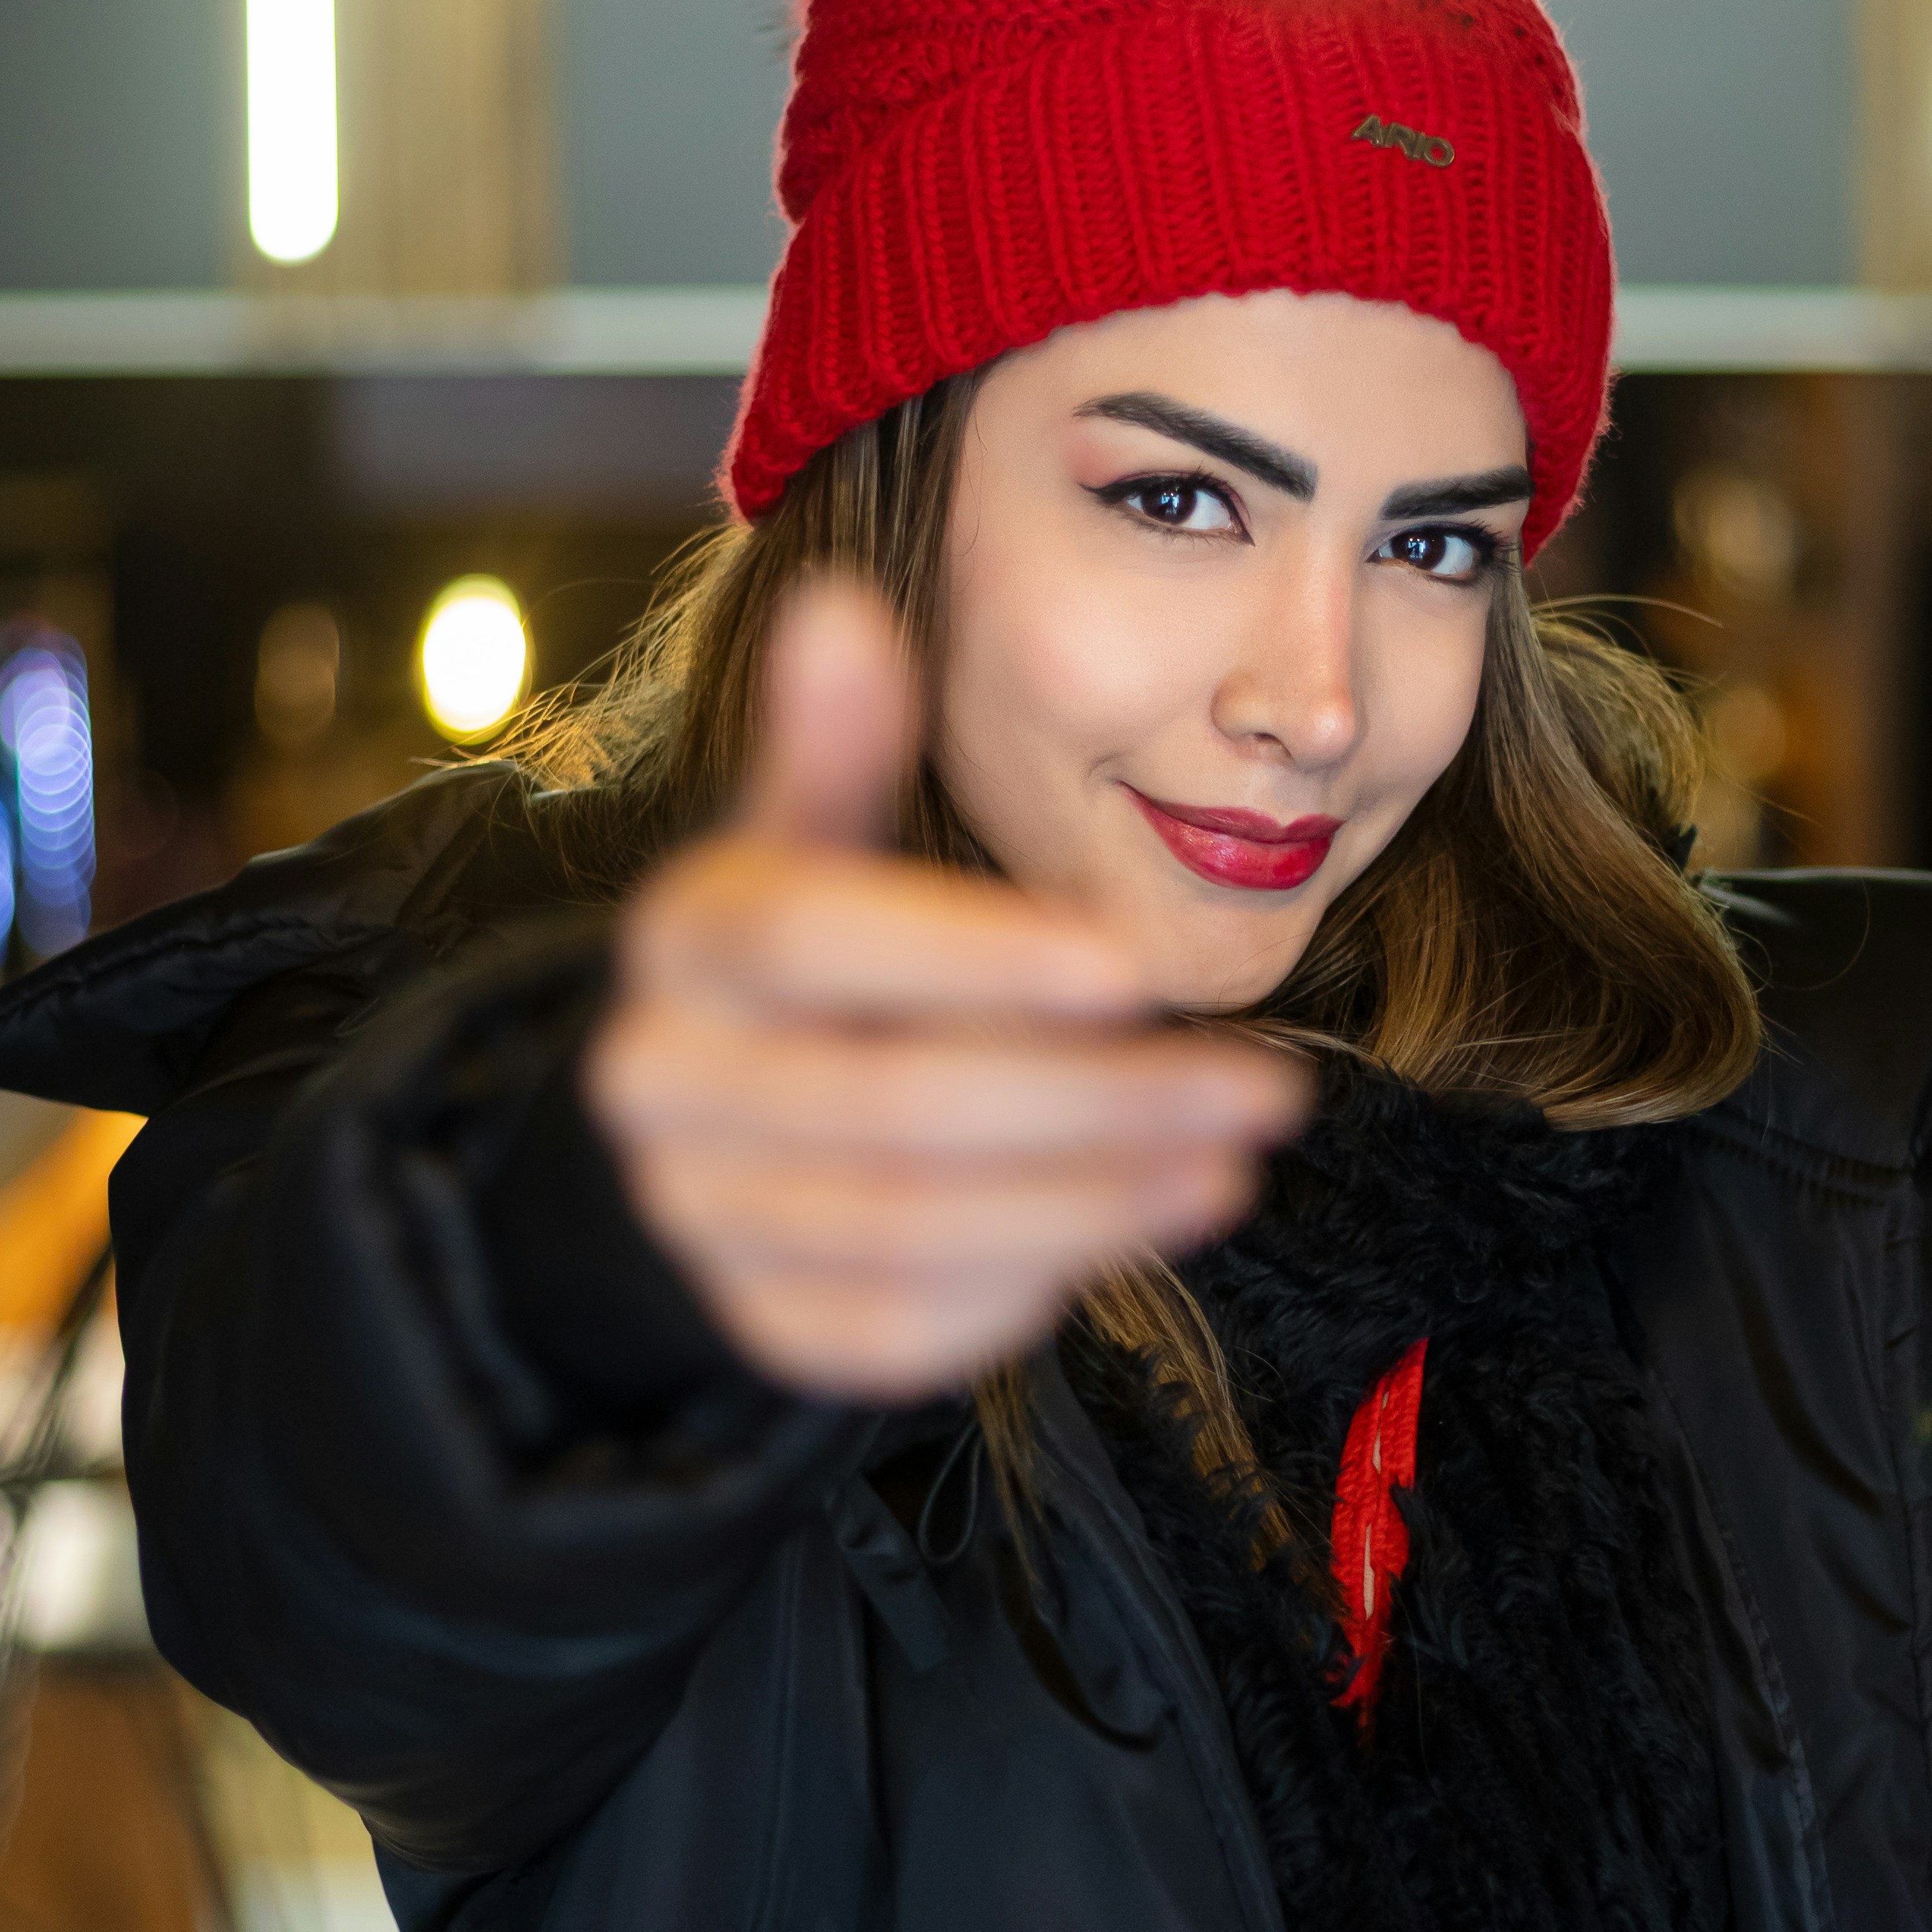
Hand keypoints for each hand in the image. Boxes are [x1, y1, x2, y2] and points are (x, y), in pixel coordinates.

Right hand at [585, 579, 1308, 1401]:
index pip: (812, 941)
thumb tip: (839, 602)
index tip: (1130, 965)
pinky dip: (1030, 1285)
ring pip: (910, 1228)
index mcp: (687, 940)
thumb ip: (838, 740)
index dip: (972, 955)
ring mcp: (701, 1218)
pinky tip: (1146, 1227)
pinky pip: (898, 1329)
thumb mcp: (811, 834)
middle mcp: (663, 1084)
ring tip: (1239, 1164)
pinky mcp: (761, 1326)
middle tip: (1268, 1089)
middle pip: (887, 1104)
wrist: (699, 1123)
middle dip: (1096, 1103)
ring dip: (1096, 1204)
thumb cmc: (804, 953)